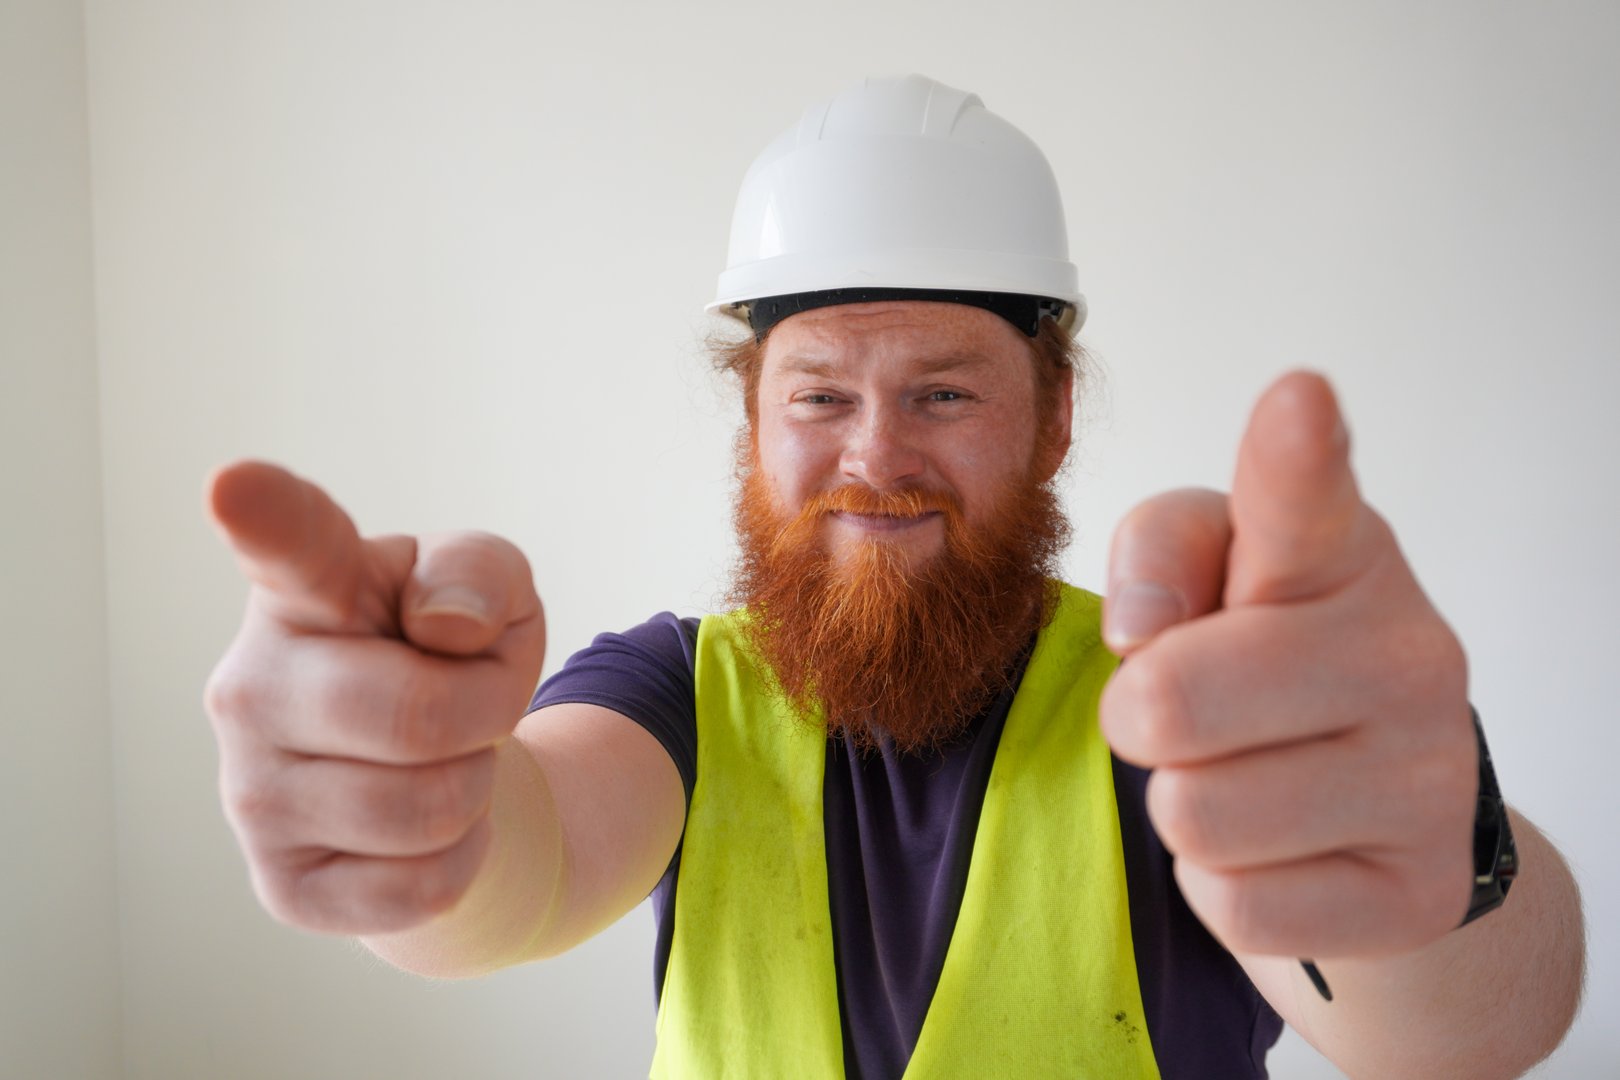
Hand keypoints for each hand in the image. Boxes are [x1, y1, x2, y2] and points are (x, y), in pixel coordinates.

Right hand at [203, 462, 543, 934]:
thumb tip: (444, 627)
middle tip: (469, 704)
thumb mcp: (492, 592)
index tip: (231, 485)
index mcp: (308, 589)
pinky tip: (425, 831)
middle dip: (487, 714)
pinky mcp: (282, 885)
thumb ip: (480, 573)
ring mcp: (252, 793)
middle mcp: (255, 686)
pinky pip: (423, 888)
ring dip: (474, 787)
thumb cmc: (451, 656)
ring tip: (440, 762)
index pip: (286, 545)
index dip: (262, 513)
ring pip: (429, 811)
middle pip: (418, 717)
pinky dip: (464, 858)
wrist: (442, 770)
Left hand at [1099, 372, 1475, 960]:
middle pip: (1169, 701)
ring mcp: (1427, 775)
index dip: (1294, 451)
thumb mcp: (1206, 576)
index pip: (1304, 494)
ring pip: (1194, 813)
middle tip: (1184, 713)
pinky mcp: (1418, 888)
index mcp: (1338, 551)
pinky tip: (1276, 847)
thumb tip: (1142, 628)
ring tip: (1243, 776)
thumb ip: (1160, 552)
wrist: (1376, 817)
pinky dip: (1223, 885)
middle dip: (1141, 717)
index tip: (1297, 401)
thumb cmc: (1259, 660)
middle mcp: (1405, 651)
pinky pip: (1235, 902)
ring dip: (1185, 805)